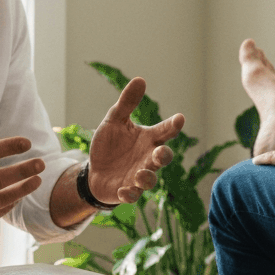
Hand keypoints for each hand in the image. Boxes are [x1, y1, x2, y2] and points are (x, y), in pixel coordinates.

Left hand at [87, 78, 185, 203]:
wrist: (95, 170)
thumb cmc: (109, 144)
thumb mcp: (114, 120)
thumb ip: (127, 103)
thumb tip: (140, 79)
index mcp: (148, 139)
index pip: (164, 131)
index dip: (173, 125)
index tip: (179, 118)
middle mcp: (147, 157)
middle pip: (163, 157)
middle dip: (164, 156)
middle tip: (159, 153)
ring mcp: (138, 175)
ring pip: (150, 179)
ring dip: (147, 178)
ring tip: (138, 175)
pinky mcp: (127, 190)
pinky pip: (133, 195)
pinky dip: (130, 194)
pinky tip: (123, 191)